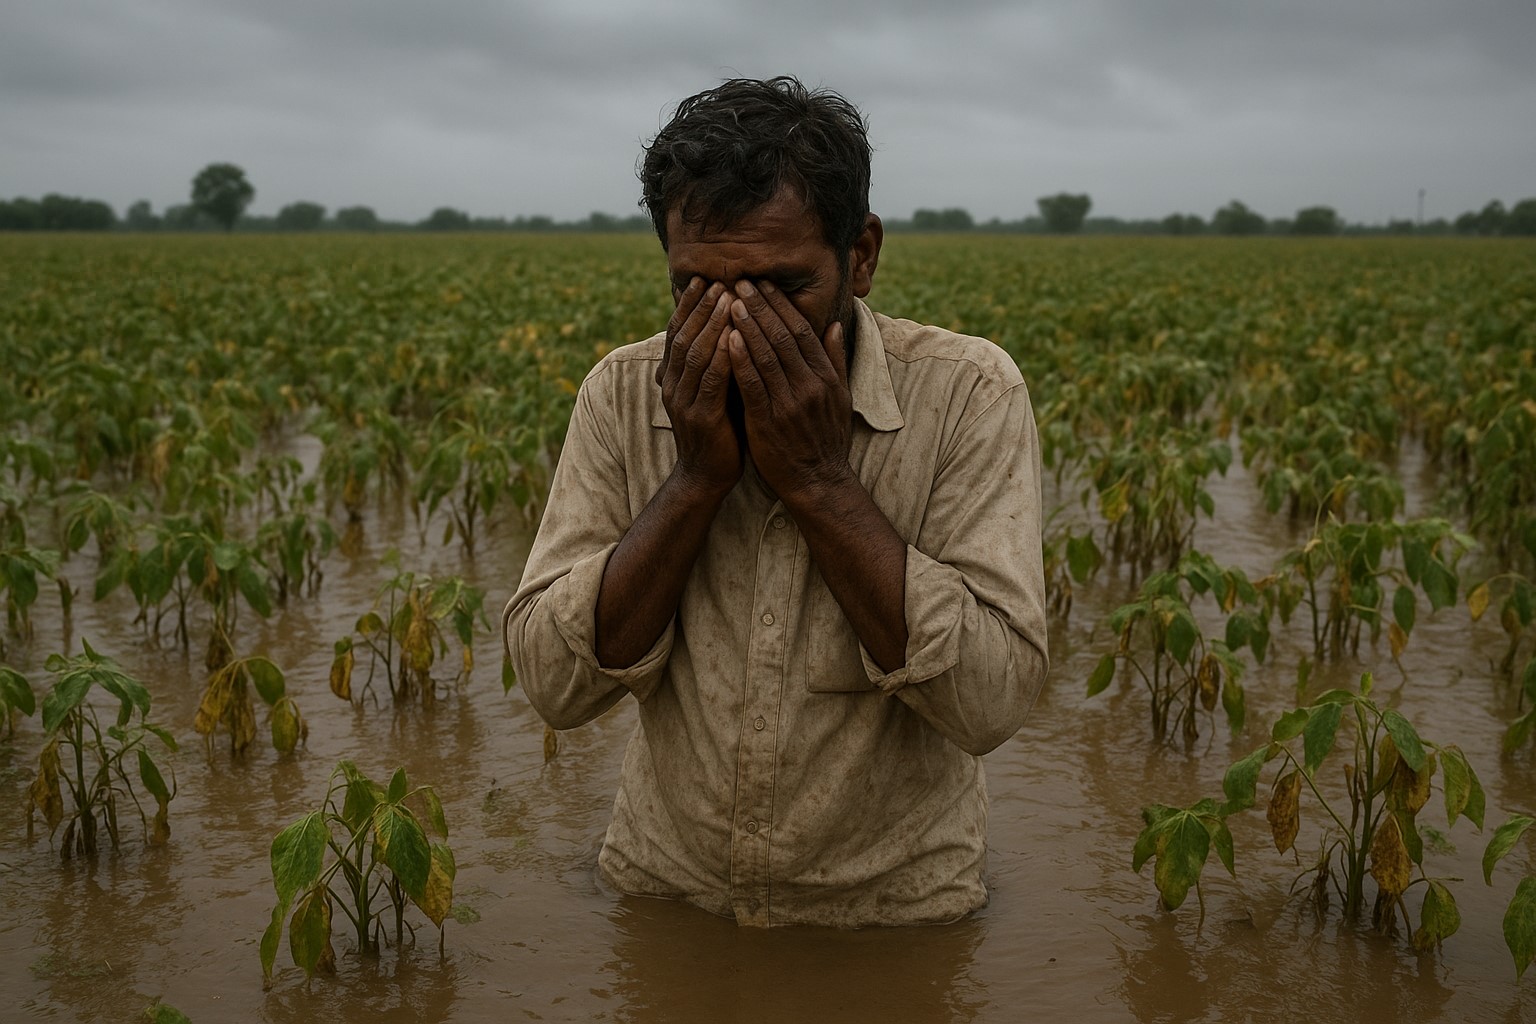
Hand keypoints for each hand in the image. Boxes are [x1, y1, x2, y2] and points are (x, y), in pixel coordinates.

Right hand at [659, 278, 741, 496]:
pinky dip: (720, 356)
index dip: (688, 305)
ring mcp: (684, 401)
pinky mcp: (701, 417)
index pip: (678, 332)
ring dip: (711, 324)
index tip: (702, 279)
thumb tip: (727, 328)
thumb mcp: (712, 392)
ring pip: (695, 353)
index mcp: (674, 378)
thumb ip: (715, 363)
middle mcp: (673, 385)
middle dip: (700, 307)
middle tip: (717, 281)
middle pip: (684, 336)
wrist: (706, 477)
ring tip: (727, 299)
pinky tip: (732, 337)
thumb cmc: (717, 431)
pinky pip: (710, 380)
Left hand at [725, 279, 852, 503]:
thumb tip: (835, 325)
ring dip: (747, 325)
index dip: (781, 305)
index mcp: (826, 377)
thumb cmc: (825, 439)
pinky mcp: (769, 421)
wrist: (819, 482)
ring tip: (729, 300)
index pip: (801, 331)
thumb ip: (834, 359)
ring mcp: (790, 403)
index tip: (763, 284)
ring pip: (766, 355)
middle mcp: (810, 385)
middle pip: (782, 336)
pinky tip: (728, 339)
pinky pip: (753, 384)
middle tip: (740, 281)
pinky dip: (740, 360)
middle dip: (760, 306)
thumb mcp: (840, 397)